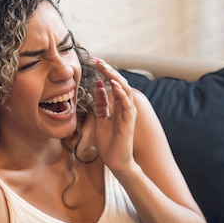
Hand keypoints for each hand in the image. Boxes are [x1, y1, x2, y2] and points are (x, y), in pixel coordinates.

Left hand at [90, 57, 136, 171]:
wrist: (116, 162)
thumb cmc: (109, 142)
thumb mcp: (101, 118)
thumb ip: (101, 103)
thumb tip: (97, 86)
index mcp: (118, 105)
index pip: (112, 83)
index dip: (104, 71)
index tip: (94, 61)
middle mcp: (125, 107)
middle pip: (119, 83)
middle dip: (108, 70)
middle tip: (97, 60)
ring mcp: (128, 113)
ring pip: (124, 90)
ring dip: (115, 78)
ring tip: (105, 68)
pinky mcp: (129, 121)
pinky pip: (126, 104)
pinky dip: (120, 93)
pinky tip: (112, 85)